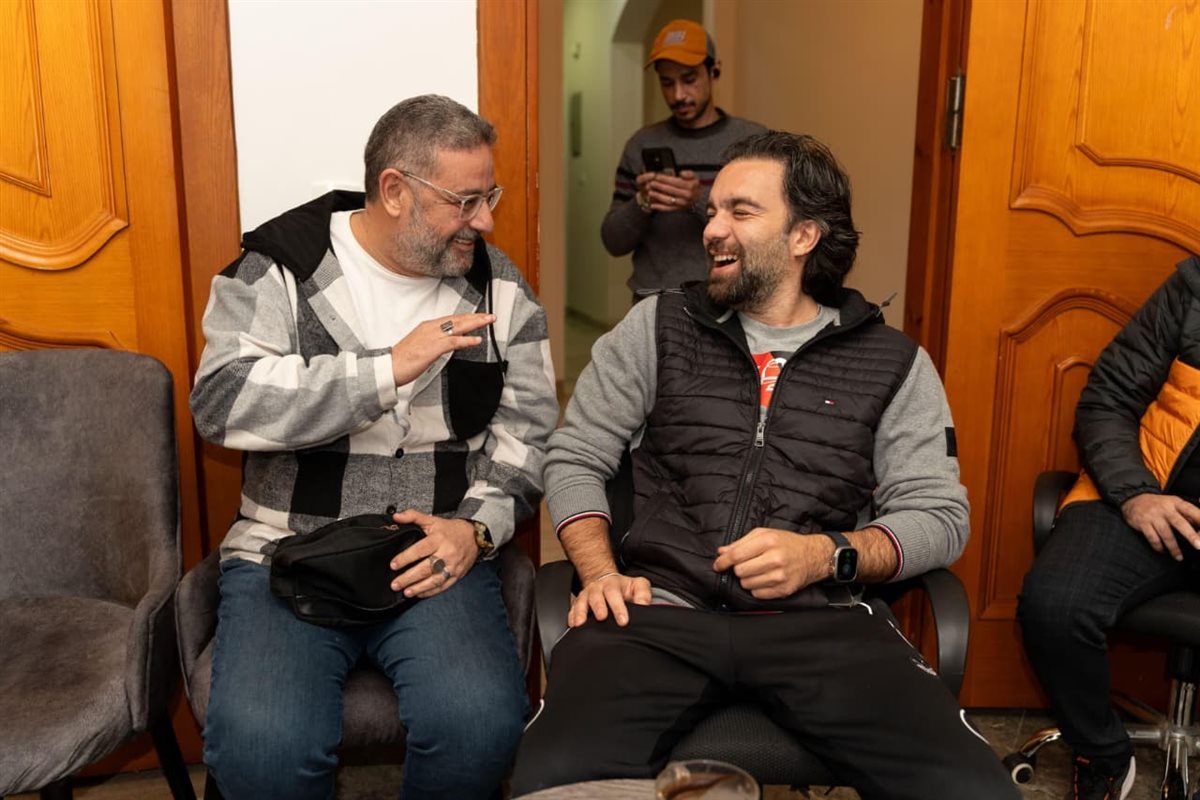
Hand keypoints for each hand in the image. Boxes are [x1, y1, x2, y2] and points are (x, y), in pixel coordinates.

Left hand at [388, 510, 479, 597]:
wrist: (474, 537)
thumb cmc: (450, 530)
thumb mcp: (432, 520)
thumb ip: (413, 516)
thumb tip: (396, 517)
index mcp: (439, 539)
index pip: (420, 549)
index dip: (406, 558)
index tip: (393, 565)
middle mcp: (446, 553)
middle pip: (426, 568)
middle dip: (409, 577)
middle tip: (395, 584)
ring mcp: (453, 566)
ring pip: (435, 580)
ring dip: (419, 587)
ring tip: (406, 592)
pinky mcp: (457, 575)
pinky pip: (443, 586)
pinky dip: (431, 591)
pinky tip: (419, 594)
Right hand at [391, 313, 494, 386]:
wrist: (390, 366)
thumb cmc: (402, 359)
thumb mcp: (421, 346)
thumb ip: (435, 343)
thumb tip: (446, 346)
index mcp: (427, 326)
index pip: (451, 319)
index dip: (466, 317)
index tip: (478, 316)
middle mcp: (431, 328)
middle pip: (458, 319)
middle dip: (475, 317)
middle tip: (490, 315)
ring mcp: (433, 336)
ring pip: (458, 326)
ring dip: (475, 323)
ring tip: (488, 321)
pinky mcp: (434, 347)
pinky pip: (454, 342)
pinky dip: (467, 340)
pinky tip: (477, 340)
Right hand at [568, 572, 651, 627]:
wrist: (605, 580)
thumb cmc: (623, 588)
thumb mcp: (637, 585)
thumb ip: (643, 594)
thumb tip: (644, 605)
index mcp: (612, 585)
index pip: (615, 594)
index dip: (618, 607)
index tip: (623, 620)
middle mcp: (597, 589)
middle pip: (597, 597)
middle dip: (599, 607)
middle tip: (602, 618)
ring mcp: (586, 596)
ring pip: (581, 602)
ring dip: (581, 612)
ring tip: (581, 623)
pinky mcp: (578, 603)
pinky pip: (572, 609)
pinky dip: (571, 617)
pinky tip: (572, 625)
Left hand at [637, 170, 700, 212]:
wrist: (700, 198)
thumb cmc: (694, 186)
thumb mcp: (695, 177)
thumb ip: (689, 173)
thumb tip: (681, 173)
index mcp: (690, 186)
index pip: (675, 181)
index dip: (665, 179)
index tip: (657, 176)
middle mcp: (686, 196)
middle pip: (670, 190)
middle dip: (659, 186)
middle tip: (651, 183)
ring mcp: (682, 204)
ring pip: (668, 200)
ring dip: (658, 196)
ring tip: (650, 192)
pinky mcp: (679, 209)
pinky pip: (668, 209)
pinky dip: (660, 207)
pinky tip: (652, 205)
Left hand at [712, 528, 832, 598]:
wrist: (813, 556)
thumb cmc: (786, 543)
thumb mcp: (764, 534)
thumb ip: (741, 543)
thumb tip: (722, 552)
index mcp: (768, 541)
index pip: (737, 555)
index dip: (723, 561)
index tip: (718, 565)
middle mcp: (775, 559)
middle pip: (740, 571)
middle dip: (739, 569)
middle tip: (748, 565)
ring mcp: (780, 576)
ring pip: (747, 584)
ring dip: (748, 579)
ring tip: (759, 571)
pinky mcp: (784, 590)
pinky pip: (758, 594)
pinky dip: (757, 589)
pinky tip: (765, 580)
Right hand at [1120, 493, 1199, 560]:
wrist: (1134, 500)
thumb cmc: (1159, 505)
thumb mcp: (1174, 503)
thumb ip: (1188, 514)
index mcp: (1176, 503)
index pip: (1192, 511)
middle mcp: (1165, 509)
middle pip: (1180, 523)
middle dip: (1190, 536)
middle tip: (1199, 546)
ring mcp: (1153, 516)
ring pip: (1166, 534)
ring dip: (1174, 548)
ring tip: (1179, 557)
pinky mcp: (1143, 523)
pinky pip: (1152, 538)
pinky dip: (1158, 547)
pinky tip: (1162, 550)